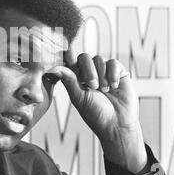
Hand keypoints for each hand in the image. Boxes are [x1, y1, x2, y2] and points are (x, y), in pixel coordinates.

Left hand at [49, 52, 146, 173]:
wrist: (117, 124)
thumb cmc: (96, 114)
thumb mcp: (79, 97)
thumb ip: (69, 80)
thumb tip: (55, 67)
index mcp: (76, 78)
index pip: (70, 61)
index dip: (67, 55)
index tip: (66, 51)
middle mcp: (89, 73)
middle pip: (84, 57)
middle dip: (88, 70)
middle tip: (93, 86)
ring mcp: (104, 72)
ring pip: (99, 59)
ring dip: (101, 75)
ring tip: (105, 90)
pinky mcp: (118, 72)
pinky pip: (113, 63)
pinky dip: (112, 74)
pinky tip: (114, 86)